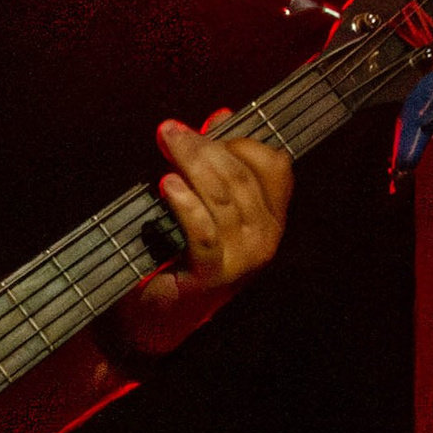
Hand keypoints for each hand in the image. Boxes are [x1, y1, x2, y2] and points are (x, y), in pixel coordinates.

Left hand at [118, 113, 294, 358]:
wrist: (158, 318)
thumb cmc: (179, 256)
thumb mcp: (202, 204)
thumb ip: (214, 163)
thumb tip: (220, 114)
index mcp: (270, 217)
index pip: (275, 166)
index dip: (241, 142)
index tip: (205, 130)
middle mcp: (266, 237)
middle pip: (242, 176)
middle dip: (205, 147)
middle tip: (170, 131)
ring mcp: (244, 259)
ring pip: (224, 199)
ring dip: (192, 166)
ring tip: (166, 146)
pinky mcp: (214, 276)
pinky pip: (204, 232)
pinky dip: (186, 205)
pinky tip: (167, 185)